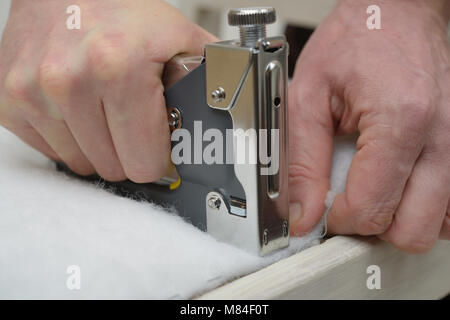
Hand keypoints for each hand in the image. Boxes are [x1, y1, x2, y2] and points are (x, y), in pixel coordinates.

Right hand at [0, 0, 215, 181]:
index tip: (158, 146)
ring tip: (104, 111)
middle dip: (129, 151)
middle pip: (113, 168)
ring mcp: (33, 92)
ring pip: (81, 163)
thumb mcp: (178, 36)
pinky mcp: (10, 100)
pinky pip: (49, 150)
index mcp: (120, 69)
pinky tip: (78, 110)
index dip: (156, 157)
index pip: (144, 163)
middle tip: (132, 123)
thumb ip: (208, 77)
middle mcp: (69, 81)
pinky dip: (68, 137)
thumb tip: (226, 114)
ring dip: (98, 146)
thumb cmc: (121, 10)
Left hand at [288, 0, 449, 252]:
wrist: (395, 11)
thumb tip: (302, 215)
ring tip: (374, 187)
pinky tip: (399, 182)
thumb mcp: (308, 96)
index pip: (372, 208)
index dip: (339, 219)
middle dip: (372, 225)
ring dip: (400, 218)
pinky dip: (424, 206)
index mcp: (401, 120)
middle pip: (413, 230)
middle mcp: (443, 136)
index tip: (325, 209)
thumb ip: (302, 163)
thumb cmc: (356, 41)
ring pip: (438, 224)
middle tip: (350, 202)